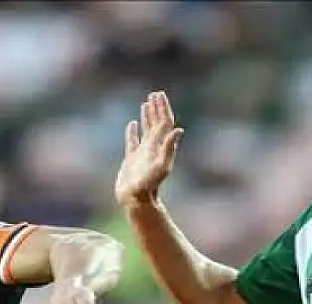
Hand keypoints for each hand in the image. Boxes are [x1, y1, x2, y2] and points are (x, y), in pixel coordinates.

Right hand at [115, 91, 184, 207]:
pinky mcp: (132, 160)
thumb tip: (179, 129)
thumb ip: (169, 148)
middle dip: (157, 108)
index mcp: (161, 147)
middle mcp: (154, 148)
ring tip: (146, 103)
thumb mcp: (161, 166)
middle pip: (157, 124)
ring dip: (147, 116)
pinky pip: (132, 141)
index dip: (163, 108)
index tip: (159, 95)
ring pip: (146, 130)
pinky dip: (132, 131)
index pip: (164, 123)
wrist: (136, 201)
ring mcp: (143, 154)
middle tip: (155, 94)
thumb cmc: (149, 186)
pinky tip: (132, 124)